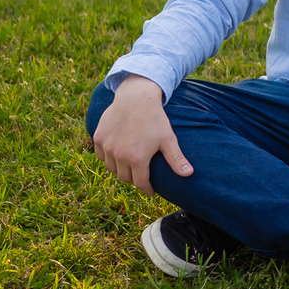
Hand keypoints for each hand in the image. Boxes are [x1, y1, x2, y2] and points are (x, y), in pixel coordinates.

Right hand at [92, 75, 191, 194]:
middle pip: (125, 177)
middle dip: (134, 180)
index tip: (151, 191)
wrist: (136, 98)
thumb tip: (189, 174)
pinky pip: (102, 156)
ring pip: (112, 168)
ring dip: (121, 170)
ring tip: (130, 167)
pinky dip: (109, 159)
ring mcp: (107, 147)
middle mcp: (119, 155)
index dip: (147, 189)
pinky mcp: (99, 138)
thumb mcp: (168, 139)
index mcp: (137, 159)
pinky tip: (118, 156)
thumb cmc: (155, 118)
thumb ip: (176, 159)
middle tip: (142, 177)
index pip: (140, 183)